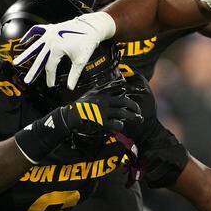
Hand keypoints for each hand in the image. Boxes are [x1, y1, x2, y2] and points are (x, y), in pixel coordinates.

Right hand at [13, 12, 115, 89]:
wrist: (92, 26)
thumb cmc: (87, 43)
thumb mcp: (81, 60)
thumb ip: (74, 75)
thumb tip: (70, 87)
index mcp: (57, 48)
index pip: (50, 67)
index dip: (50, 77)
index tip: (50, 85)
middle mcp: (50, 40)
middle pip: (39, 58)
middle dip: (33, 71)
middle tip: (26, 81)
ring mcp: (49, 33)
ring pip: (34, 46)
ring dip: (25, 55)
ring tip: (16, 62)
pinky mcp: (50, 28)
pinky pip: (37, 31)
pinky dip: (30, 36)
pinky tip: (23, 42)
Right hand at [14, 84, 141, 162]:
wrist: (70, 116)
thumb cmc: (81, 105)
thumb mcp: (92, 93)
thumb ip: (104, 88)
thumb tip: (118, 84)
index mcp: (102, 93)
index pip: (119, 91)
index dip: (129, 94)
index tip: (136, 97)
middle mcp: (103, 100)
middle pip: (124, 102)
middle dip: (134, 107)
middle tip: (139, 112)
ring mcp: (102, 111)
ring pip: (122, 113)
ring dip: (132, 117)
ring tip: (138, 120)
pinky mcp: (100, 122)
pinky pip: (115, 124)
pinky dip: (120, 125)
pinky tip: (121, 126)